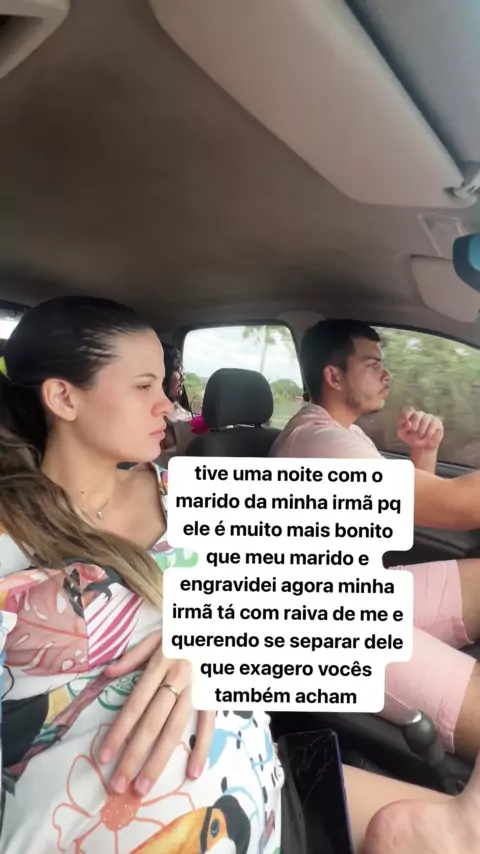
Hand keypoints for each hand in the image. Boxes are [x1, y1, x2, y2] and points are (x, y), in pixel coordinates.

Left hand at [99, 632, 214, 795]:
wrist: (217, 624)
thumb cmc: (183, 631)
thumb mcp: (157, 635)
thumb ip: (133, 655)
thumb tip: (108, 672)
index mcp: (161, 663)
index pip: (135, 704)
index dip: (119, 731)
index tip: (104, 757)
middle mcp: (179, 678)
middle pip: (153, 722)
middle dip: (134, 755)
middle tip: (118, 785)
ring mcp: (198, 688)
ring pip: (176, 728)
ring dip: (159, 760)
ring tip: (143, 787)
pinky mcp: (215, 695)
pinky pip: (208, 723)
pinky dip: (202, 747)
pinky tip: (192, 772)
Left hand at [397, 407, 443, 449]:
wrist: (424, 446)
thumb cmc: (412, 438)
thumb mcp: (404, 435)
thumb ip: (403, 428)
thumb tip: (408, 424)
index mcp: (410, 415)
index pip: (408, 410)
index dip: (406, 415)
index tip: (407, 424)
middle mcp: (419, 414)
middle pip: (416, 415)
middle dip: (414, 428)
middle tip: (414, 436)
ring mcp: (429, 417)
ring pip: (425, 420)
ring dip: (421, 432)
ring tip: (421, 438)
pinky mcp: (437, 422)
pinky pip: (432, 426)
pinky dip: (428, 435)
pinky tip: (427, 438)